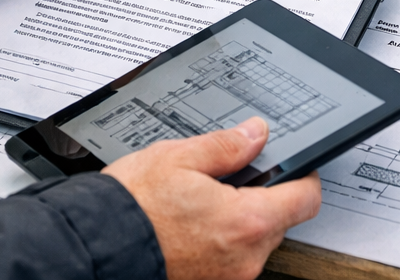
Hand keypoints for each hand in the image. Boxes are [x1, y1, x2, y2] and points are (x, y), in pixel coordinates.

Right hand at [103, 118, 321, 279]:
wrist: (94, 249)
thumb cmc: (131, 206)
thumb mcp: (179, 157)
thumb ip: (226, 145)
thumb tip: (255, 134)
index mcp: (247, 221)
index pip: (306, 199)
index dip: (303, 177)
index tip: (293, 166)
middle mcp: (245, 258)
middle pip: (279, 221)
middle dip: (261, 197)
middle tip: (227, 178)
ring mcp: (228, 279)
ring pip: (253, 242)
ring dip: (237, 221)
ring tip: (199, 201)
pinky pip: (230, 260)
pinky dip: (218, 241)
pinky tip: (189, 225)